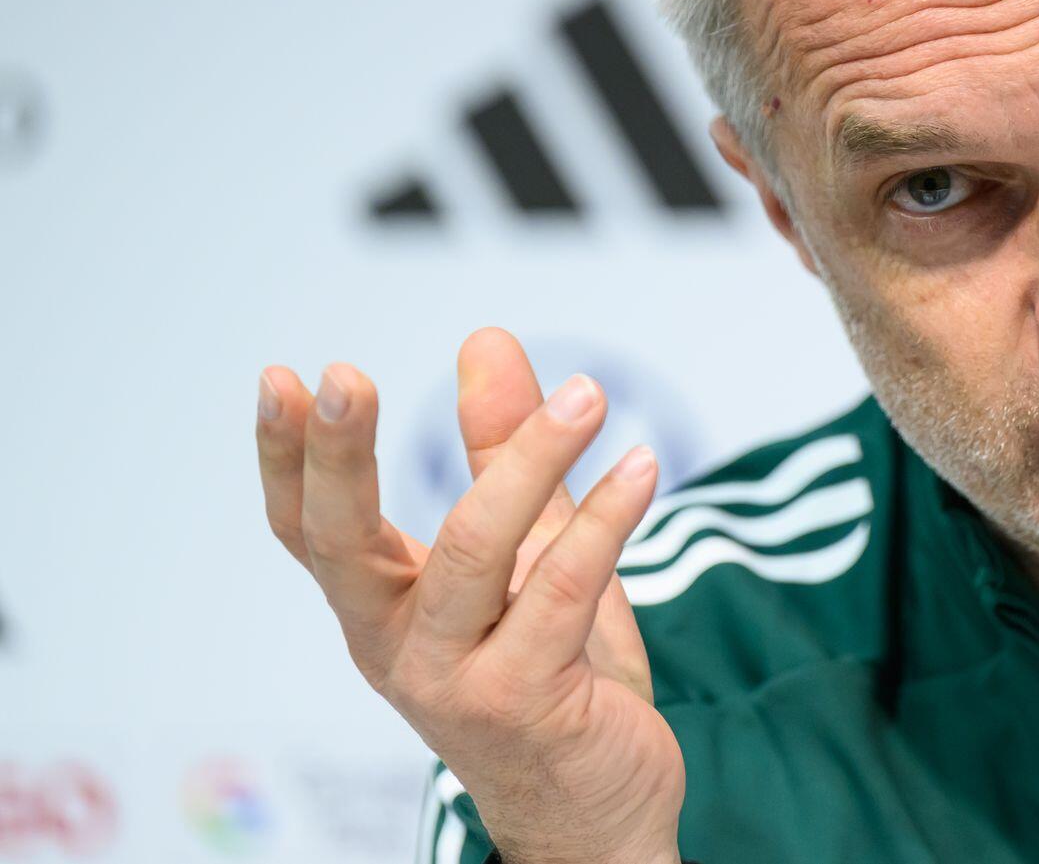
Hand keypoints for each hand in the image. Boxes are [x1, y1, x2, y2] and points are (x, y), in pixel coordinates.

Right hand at [254, 327, 684, 863]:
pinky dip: (607, 520)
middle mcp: (400, 647)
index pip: (310, 530)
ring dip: (531, 461)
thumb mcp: (528, 549)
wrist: (599, 810)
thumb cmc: (555, 675)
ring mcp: (456, 680)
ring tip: (587, 394)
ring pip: (474, 552)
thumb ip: (503, 449)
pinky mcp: (526, 701)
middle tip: (349, 375)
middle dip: (341, 457)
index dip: (289, 458)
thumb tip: (485, 340)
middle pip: (346, 545)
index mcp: (385, 610)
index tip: (283, 378)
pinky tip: (643, 466)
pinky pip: (562, 591)